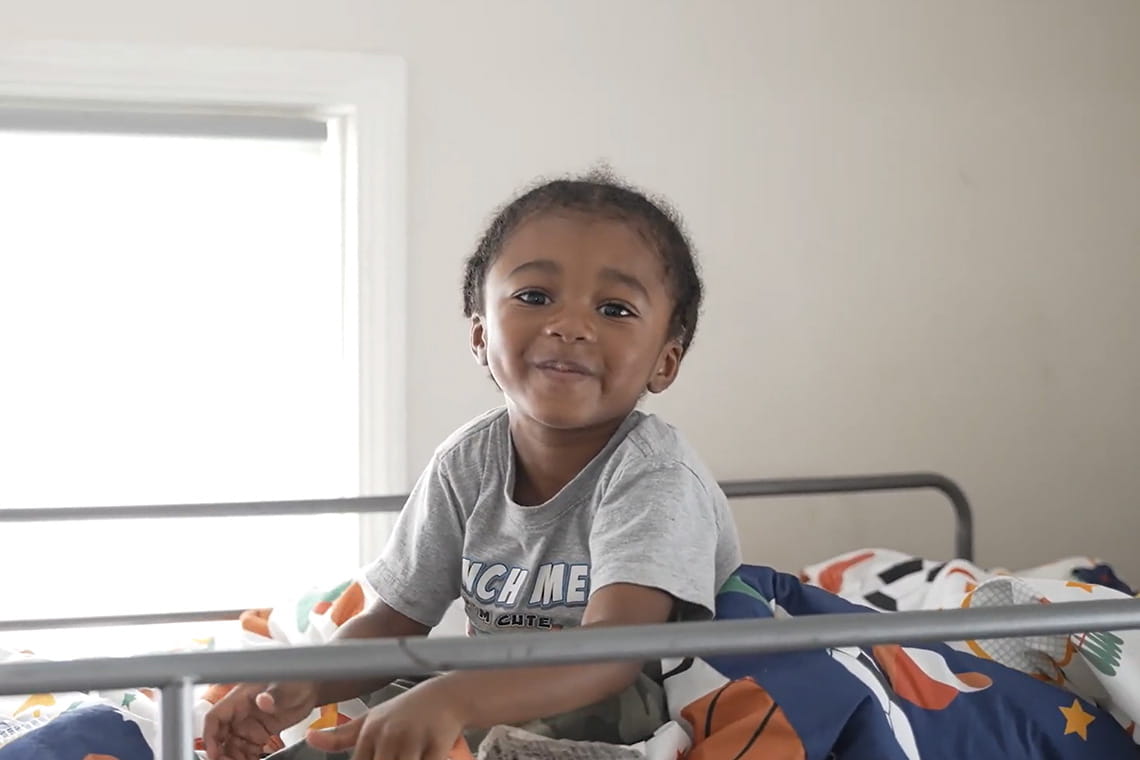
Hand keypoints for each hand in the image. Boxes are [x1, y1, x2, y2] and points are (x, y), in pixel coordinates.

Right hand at [203, 681, 318, 759]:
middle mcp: (241, 712)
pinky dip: (247, 758)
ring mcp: (250, 724)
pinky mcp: (260, 733)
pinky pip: (247, 749)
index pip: (215, 717)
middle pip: (220, 736)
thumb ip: (274, 695)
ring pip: (232, 745)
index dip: (210, 736)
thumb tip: (263, 700)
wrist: (312, 689)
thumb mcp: (286, 687)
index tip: (214, 753)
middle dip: (221, 752)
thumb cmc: (296, 680)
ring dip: (233, 757)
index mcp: (240, 697)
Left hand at [305, 680, 470, 759]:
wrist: (447, 696)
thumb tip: (309, 737)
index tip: (381, 759)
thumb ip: (340, 735)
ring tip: (411, 755)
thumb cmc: (407, 711)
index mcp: (370, 732)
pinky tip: (423, 755)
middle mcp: (389, 735)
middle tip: (397, 756)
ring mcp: (413, 739)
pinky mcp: (437, 744)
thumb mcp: (371, 719)